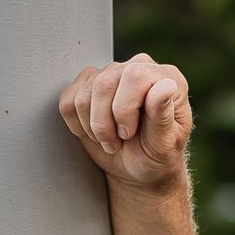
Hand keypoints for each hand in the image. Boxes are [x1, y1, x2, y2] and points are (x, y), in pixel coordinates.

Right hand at [58, 53, 192, 191]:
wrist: (139, 167)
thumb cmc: (157, 156)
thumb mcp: (165, 144)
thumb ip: (164, 116)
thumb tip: (165, 86)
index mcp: (165, 77)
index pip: (134, 76)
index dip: (124, 109)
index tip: (128, 134)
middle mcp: (138, 67)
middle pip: (103, 84)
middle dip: (104, 123)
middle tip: (117, 143)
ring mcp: (111, 72)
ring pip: (83, 94)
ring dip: (92, 127)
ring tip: (109, 140)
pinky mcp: (88, 84)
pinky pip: (69, 100)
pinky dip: (77, 125)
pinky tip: (95, 133)